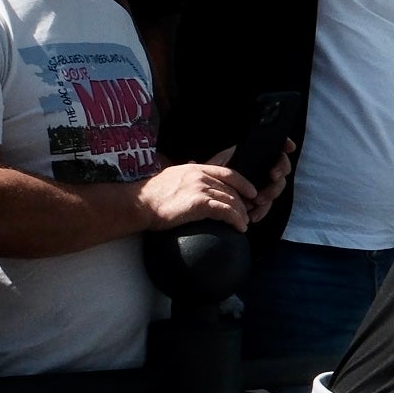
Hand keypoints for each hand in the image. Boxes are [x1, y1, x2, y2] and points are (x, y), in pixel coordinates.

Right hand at [135, 147, 268, 231]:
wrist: (140, 204)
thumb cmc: (154, 194)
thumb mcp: (174, 175)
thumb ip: (190, 171)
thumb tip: (196, 164)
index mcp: (195, 168)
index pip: (228, 172)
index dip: (244, 183)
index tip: (253, 193)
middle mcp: (200, 175)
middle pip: (232, 189)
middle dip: (243, 203)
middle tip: (248, 214)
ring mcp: (200, 188)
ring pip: (232, 200)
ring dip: (242, 214)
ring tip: (245, 224)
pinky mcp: (200, 204)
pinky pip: (226, 211)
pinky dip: (236, 220)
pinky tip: (239, 228)